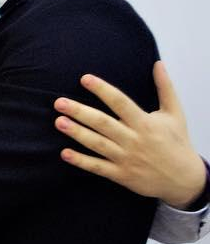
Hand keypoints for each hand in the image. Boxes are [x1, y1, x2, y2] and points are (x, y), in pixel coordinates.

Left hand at [55, 61, 205, 207]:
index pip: (120, 102)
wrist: (185, 179)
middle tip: (59, 102)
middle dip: (80, 112)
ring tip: (59, 121)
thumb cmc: (177, 142)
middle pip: (103, 123)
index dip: (102, 90)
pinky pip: (98, 167)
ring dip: (77, 133)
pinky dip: (81, 161)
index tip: (85, 78)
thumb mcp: (175, 114)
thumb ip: (165, 88)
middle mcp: (134, 140)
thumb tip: (158, 64)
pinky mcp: (121, 175)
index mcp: (145, 123)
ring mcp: (126, 158)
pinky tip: (64, 153)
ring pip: (98, 144)